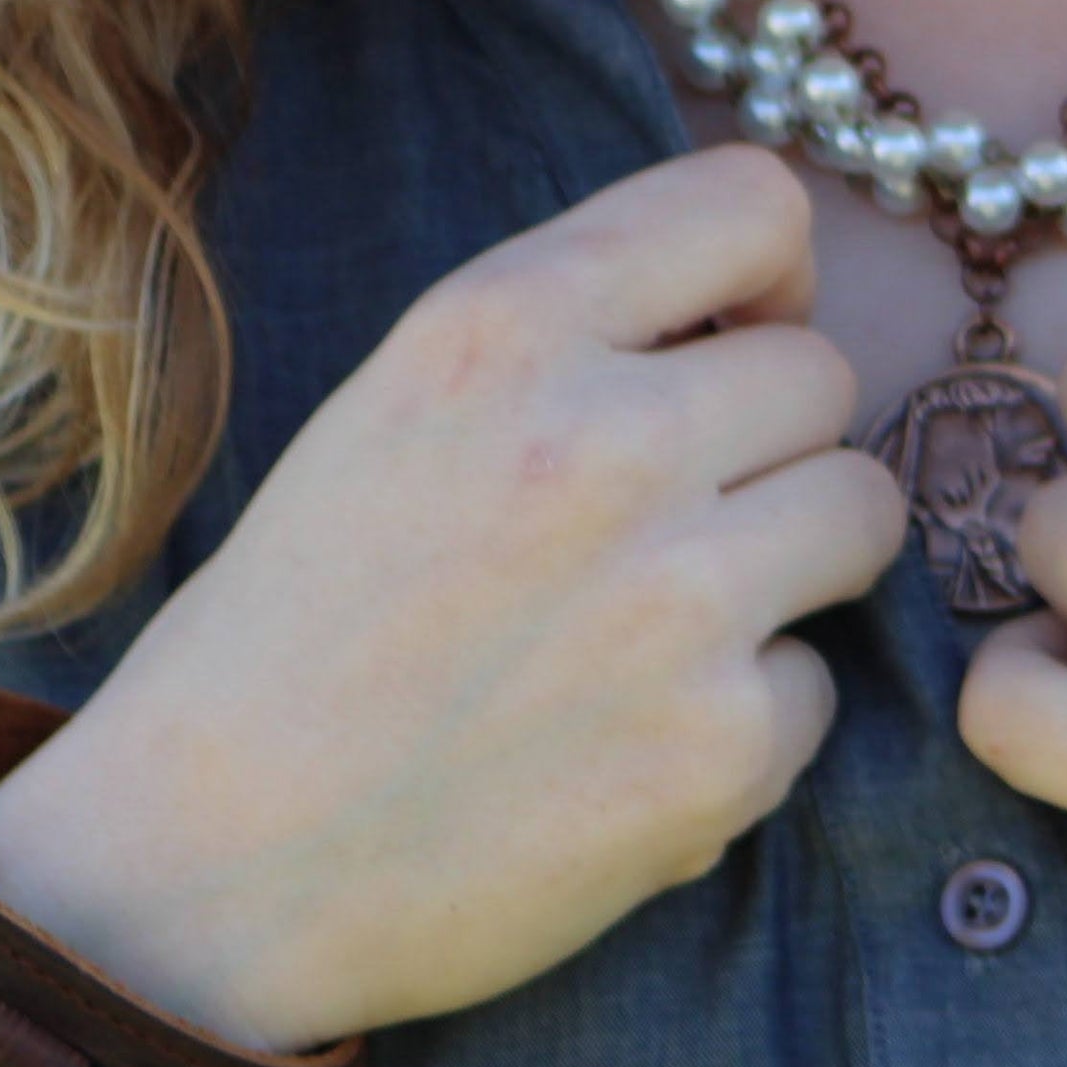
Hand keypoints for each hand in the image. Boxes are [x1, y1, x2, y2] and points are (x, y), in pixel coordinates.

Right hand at [0, 146, 905, 1052]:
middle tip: (666, 521)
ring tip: (670, 623)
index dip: (768, 273)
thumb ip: (577, 325)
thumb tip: (765, 309)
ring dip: (792, 564)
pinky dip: (750, 720)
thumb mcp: (409, 397)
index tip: (730, 339)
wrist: (204, 865)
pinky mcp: (719, 751)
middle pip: (823, 371)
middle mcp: (604, 440)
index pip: (754, 202)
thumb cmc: (309, 620)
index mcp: (505, 326)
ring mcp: (675, 599)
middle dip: (765, 442)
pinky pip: (821, 683)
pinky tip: (631, 743)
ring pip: (863, 510)